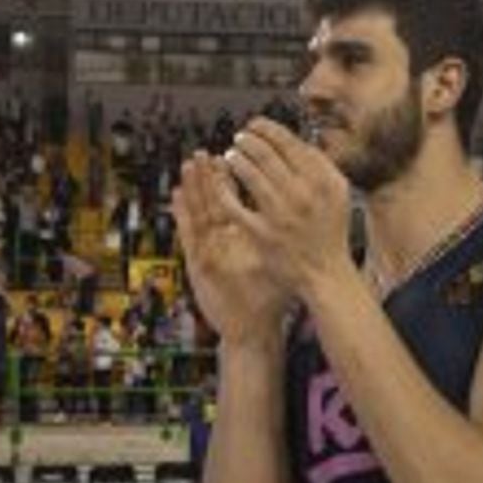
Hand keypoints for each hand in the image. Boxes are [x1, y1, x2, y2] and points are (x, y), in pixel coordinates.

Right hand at [171, 153, 289, 343]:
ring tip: (187, 166)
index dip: (229, 180)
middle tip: (202, 152)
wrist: (251, 330)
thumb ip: (282, 239)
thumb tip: (305, 213)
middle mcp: (220, 243)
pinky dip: (182, 216)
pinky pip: (190, 237)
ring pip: (198, 215)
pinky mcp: (199, 266)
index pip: (233, 203)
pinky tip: (176, 198)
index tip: (230, 155)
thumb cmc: (266, 299)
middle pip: (212, 204)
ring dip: (192, 190)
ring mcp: (208, 253)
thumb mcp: (275, 262)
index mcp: (238, 239)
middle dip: (207, 178)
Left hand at [221, 118, 354, 297]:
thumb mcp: (338, 193)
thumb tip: (296, 139)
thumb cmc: (329, 230)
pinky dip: (224, 188)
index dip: (269, 130)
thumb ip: (321, 165)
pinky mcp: (262, 233)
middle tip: (239, 137)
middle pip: (268, 155)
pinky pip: (234, 204)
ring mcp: (281, 214)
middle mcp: (304, 194)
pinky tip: (220, 180)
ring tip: (230, 154)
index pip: (291, 144)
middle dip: (248, 140)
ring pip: (250, 174)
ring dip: (236, 158)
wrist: (326, 273)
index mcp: (324, 180)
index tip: (256, 125)